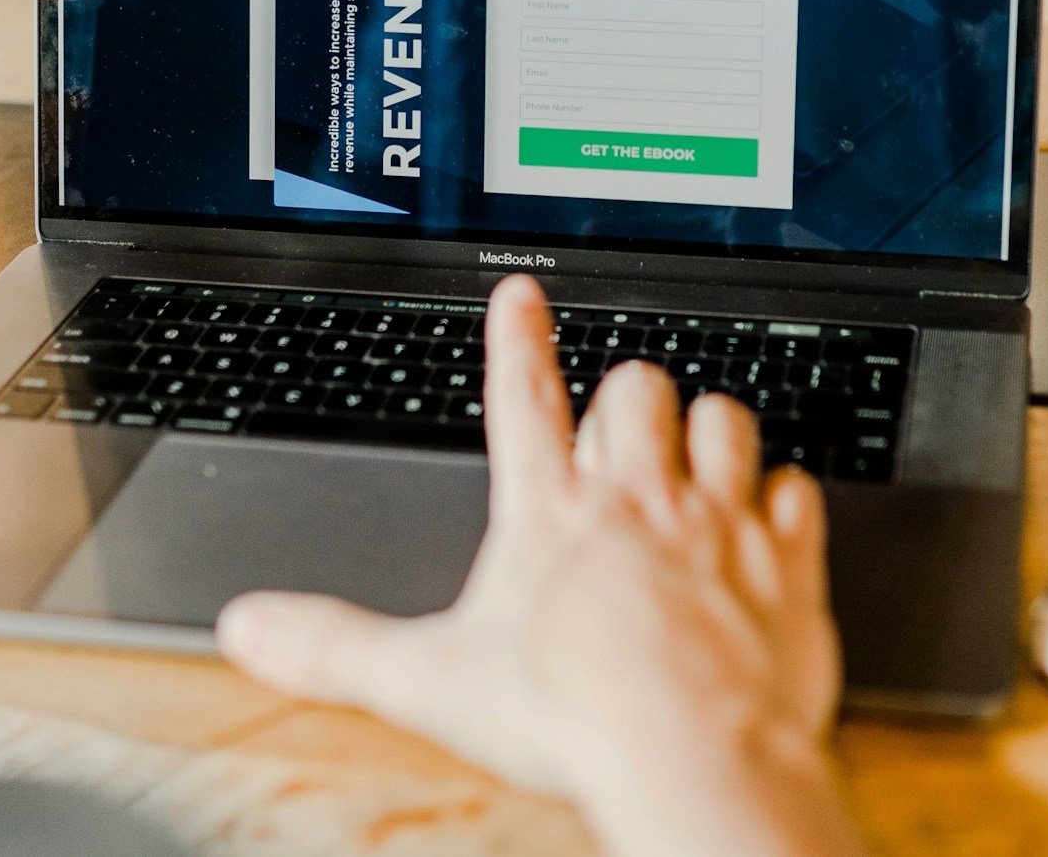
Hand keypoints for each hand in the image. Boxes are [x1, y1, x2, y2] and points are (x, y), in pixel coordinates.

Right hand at [216, 276, 864, 856]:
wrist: (693, 754)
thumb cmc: (572, 718)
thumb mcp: (429, 684)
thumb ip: (336, 648)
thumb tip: (251, 627)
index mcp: (549, 514)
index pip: (526, 397)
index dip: (518, 338)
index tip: (522, 293)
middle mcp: (636, 498)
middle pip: (634, 389)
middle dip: (626, 392)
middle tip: (620, 419)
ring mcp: (718, 522)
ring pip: (722, 416)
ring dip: (708, 427)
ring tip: (696, 448)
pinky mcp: (785, 561)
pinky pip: (796, 489)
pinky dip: (784, 494)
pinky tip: (773, 511)